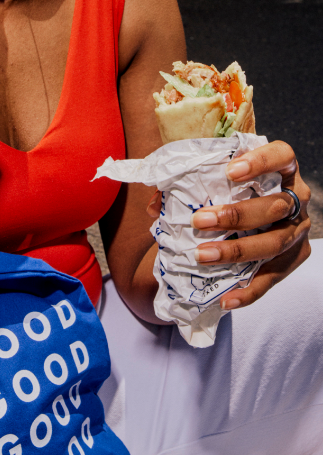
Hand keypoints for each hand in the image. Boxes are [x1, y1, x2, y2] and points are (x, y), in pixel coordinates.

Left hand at [190, 140, 309, 309]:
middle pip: (277, 205)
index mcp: (281, 168)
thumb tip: (155, 205)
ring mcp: (298, 229)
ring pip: (275, 242)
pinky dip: (250, 291)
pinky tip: (226, 298)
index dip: (260, 162)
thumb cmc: (230, 189)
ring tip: (202, 255)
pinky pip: (274, 277)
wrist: (251, 215)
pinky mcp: (294, 257)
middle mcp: (296, 197)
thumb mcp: (212, 178)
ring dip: (237, 251)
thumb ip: (184, 183)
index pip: (282, 156)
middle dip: (237, 215)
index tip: (229, 171)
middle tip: (199, 221)